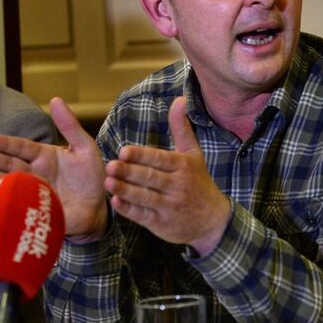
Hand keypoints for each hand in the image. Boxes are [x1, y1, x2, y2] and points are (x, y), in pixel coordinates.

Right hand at [0, 97, 107, 237]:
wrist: (98, 208)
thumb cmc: (91, 177)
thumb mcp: (84, 148)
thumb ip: (70, 127)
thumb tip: (55, 99)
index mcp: (42, 157)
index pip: (19, 147)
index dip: (2, 143)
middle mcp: (33, 174)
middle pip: (7, 164)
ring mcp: (31, 193)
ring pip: (6, 183)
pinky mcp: (34, 211)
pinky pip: (15, 205)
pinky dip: (2, 200)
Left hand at [104, 96, 229, 254]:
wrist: (213, 220)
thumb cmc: (198, 182)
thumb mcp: (193, 154)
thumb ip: (181, 128)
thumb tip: (179, 99)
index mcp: (183, 166)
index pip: (160, 159)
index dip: (142, 156)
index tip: (124, 151)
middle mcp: (178, 186)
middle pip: (151, 178)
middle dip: (130, 172)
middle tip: (110, 165)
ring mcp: (170, 206)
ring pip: (146, 197)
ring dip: (126, 191)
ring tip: (108, 183)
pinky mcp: (163, 224)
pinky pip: (144, 217)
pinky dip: (130, 210)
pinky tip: (116, 203)